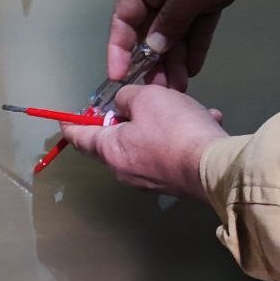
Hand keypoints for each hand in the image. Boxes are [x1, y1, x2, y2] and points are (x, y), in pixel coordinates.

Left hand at [61, 85, 226, 199]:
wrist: (215, 166)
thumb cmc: (173, 129)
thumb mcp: (145, 98)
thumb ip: (127, 97)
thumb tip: (124, 105)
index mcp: (111, 151)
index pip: (81, 139)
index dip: (71, 126)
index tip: (64, 120)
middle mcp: (126, 171)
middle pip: (115, 140)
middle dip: (124, 119)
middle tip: (136, 101)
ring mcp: (151, 180)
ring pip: (148, 144)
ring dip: (163, 123)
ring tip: (183, 108)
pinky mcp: (176, 182)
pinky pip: (172, 153)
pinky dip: (183, 135)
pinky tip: (206, 121)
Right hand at [108, 0, 279, 89]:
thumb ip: (170, 22)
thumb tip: (152, 50)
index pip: (124, 19)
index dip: (118, 49)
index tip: (117, 76)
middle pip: (149, 32)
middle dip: (152, 61)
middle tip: (157, 90)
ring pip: (174, 34)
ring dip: (174, 59)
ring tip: (179, 87)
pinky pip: (196, 29)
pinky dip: (195, 47)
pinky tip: (193, 70)